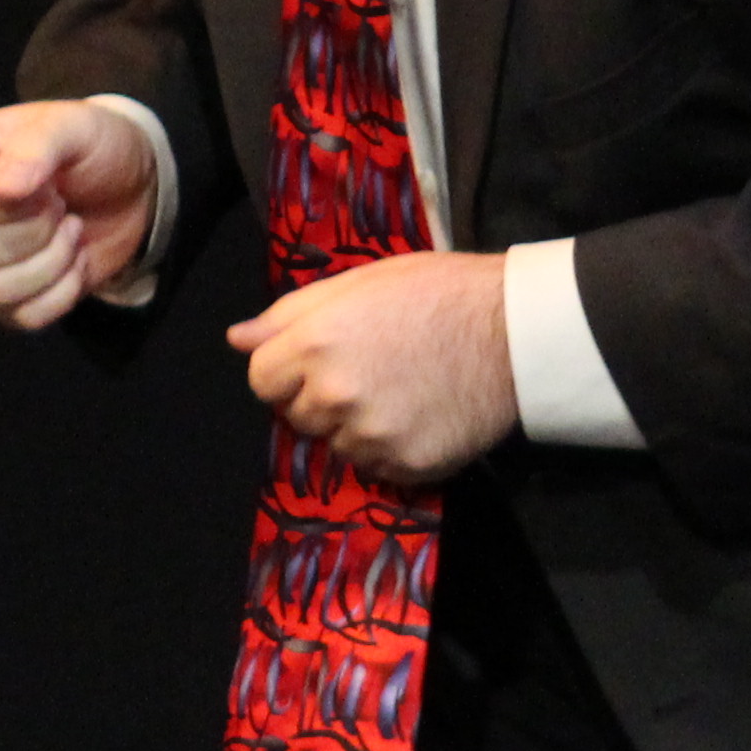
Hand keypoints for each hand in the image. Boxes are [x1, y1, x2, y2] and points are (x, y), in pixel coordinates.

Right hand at [0, 99, 160, 330]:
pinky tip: (77, 261)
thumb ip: (38, 146)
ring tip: (72, 230)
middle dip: (36, 232)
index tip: (47, 186)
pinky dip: (63, 293)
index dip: (7, 205)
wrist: (130, 186)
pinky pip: (23, 317)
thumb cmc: (92, 145)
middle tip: (61, 205)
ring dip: (52, 263)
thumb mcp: (74, 125)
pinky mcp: (5, 298)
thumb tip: (3, 189)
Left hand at [230, 250, 517, 482]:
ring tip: (399, 391)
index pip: (261, 380)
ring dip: (355, 426)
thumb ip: (290, 314)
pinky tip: (420, 414)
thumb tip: (237, 339)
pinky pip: (377, 466)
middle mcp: (336, 395)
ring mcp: (372, 435)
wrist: (514, 329)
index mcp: (316, 343)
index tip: (319, 359)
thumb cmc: (435, 291)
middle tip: (369, 369)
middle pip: (297, 416)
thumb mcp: (358, 283)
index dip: (286, 369)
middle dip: (320, 397)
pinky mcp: (407, 465)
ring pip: (337, 445)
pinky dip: (390, 449)